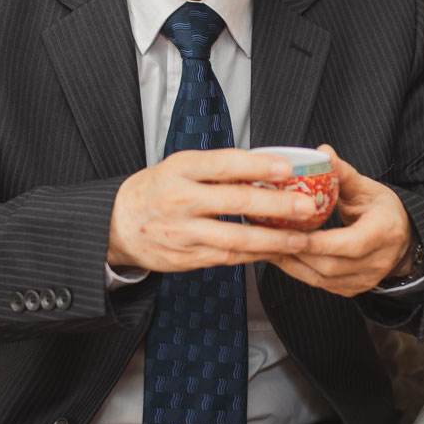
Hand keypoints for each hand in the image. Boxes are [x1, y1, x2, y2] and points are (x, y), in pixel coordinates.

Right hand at [108, 149, 315, 274]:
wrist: (117, 224)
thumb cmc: (157, 189)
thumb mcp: (180, 167)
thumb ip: (218, 168)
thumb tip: (267, 166)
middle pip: (234, 202)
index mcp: (180, 169)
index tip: (287, 168)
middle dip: (276, 206)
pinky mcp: (186, 258)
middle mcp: (180, 200)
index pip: (223, 164)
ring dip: (272, 240)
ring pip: (234, 238)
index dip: (257, 166)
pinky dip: (253, 255)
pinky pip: (226, 257)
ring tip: (300, 239)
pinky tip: (274, 252)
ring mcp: (183, 232)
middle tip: (307, 207)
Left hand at [269, 145, 416, 296]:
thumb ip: (343, 173)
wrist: (403, 240)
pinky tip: (281, 255)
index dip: (317, 242)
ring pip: (321, 278)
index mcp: (384, 232)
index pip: (350, 244)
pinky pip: (320, 284)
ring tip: (267, 244)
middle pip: (331, 264)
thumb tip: (322, 152)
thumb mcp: (367, 188)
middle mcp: (377, 261)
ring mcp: (364, 280)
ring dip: (292, 263)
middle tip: (268, 236)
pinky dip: (297, 271)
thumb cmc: (383, 210)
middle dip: (296, 252)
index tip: (289, 232)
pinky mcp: (351, 289)